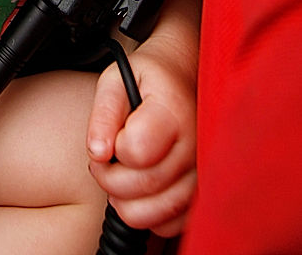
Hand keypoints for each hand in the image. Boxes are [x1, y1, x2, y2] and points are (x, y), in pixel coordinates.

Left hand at [86, 41, 196, 236]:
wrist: (186, 77)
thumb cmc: (148, 78)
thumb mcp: (115, 79)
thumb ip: (103, 114)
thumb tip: (98, 154)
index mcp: (174, 111)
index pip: (136, 150)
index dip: (114, 147)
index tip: (112, 134)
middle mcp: (196, 147)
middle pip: (144, 186)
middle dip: (110, 178)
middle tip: (105, 157)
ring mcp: (204, 174)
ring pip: (157, 214)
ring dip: (126, 201)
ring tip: (121, 172)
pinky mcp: (203, 194)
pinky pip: (171, 225)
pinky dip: (148, 214)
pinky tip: (141, 188)